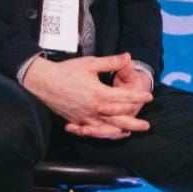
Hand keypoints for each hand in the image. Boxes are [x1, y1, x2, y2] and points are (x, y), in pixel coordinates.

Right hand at [22, 53, 151, 139]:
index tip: (149, 97)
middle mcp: (94, 108)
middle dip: (134, 123)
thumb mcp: (90, 63)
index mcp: (100, 93)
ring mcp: (85, 117)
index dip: (138, 97)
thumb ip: (111, 62)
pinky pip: (92, 131)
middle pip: (119, 119)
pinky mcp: (77, 121)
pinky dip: (102, 134)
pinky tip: (108, 135)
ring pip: (107, 128)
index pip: (124, 97)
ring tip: (130, 133)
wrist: (44, 82)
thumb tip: (127, 56)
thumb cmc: (67, 71)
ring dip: (120, 131)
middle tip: (146, 125)